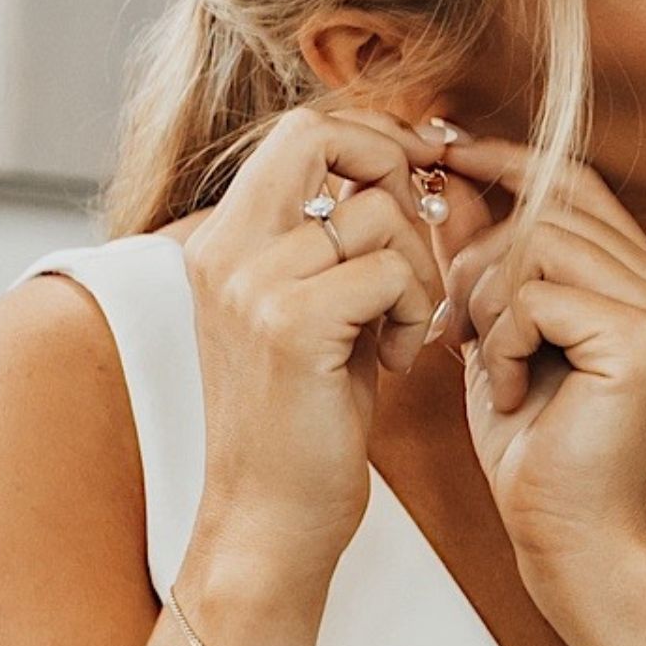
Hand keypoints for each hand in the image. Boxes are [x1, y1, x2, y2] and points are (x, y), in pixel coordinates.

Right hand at [173, 107, 452, 638]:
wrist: (271, 516)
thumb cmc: (310, 416)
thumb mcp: (320, 310)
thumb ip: (342, 238)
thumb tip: (413, 162)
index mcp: (221, 239)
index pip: (300, 128)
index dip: (374, 138)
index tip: (424, 175)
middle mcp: (222, 248)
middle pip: (322, 135)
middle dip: (396, 171)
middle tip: (424, 238)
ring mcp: (249, 283)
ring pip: (379, 213)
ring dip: (421, 269)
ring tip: (400, 329)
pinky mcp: (289, 324)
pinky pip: (394, 271)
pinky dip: (418, 313)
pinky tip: (397, 361)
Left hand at [432, 138, 645, 619]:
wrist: (568, 533)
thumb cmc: (533, 442)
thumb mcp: (498, 329)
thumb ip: (487, 253)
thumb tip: (444, 169)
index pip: (575, 184)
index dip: (507, 162)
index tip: (440, 151)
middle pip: (546, 211)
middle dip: (479, 266)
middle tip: (461, 335)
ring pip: (537, 245)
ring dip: (488, 305)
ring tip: (490, 364)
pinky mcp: (645, 341)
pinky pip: (536, 296)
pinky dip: (502, 343)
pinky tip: (508, 391)